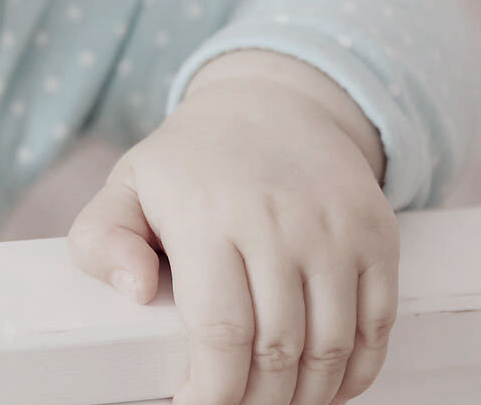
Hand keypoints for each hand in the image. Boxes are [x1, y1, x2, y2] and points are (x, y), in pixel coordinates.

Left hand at [66, 62, 399, 404]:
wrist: (273, 105)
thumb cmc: (190, 163)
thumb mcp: (126, 187)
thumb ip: (101, 239)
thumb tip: (134, 290)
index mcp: (208, 215)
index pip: (220, 331)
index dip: (212, 389)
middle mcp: (280, 222)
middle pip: (279, 351)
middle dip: (256, 400)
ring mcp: (336, 230)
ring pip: (331, 348)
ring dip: (304, 395)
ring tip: (272, 400)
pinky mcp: (379, 236)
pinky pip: (378, 327)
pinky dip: (354, 373)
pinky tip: (321, 386)